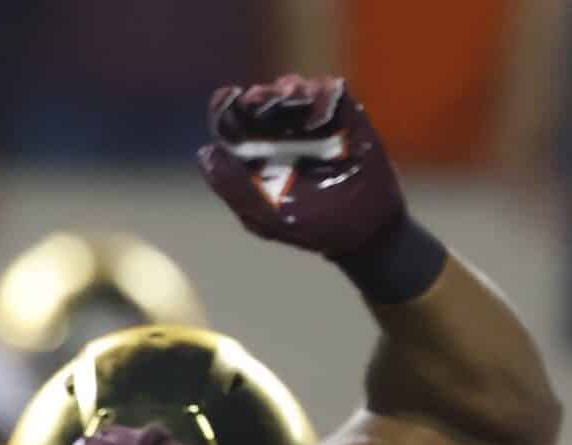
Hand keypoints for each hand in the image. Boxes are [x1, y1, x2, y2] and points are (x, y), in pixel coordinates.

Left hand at [198, 75, 405, 257]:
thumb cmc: (309, 227)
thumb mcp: (265, 217)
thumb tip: (206, 152)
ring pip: (297, 94)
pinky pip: (333, 95)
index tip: (226, 97)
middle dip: (261, 94)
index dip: (226, 107)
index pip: (235, 124)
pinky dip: (324, 90)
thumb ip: (233, 188)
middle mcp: (282, 135)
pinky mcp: (347, 119)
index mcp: (256, 156)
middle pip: (265, 103)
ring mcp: (315, 125)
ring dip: (290, 87)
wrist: (365, 231)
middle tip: (259, 95)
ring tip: (289, 91)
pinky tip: (317, 94)